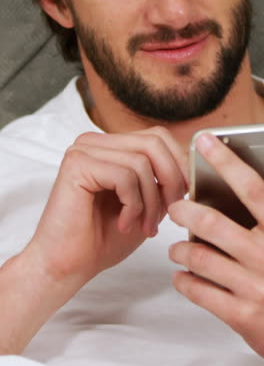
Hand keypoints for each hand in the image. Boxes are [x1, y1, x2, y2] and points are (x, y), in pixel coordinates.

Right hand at [28, 126, 186, 288]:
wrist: (68, 266)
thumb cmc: (104, 238)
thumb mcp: (146, 203)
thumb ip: (163, 181)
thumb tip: (192, 164)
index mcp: (111, 146)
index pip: (158, 136)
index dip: (180, 164)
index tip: (184, 196)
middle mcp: (95, 142)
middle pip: (154, 142)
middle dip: (171, 180)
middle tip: (170, 213)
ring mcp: (83, 150)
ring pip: (141, 161)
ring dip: (151, 201)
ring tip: (144, 226)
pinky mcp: (76, 164)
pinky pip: (124, 175)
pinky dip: (133, 204)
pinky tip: (123, 224)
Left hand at [169, 133, 263, 356]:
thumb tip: (243, 184)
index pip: (252, 188)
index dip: (226, 161)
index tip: (204, 141)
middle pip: (212, 222)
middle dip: (184, 212)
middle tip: (174, 208)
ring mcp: (255, 287)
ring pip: (199, 257)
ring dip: (180, 249)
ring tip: (176, 247)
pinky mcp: (243, 316)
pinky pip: (200, 290)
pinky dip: (184, 280)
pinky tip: (183, 276)